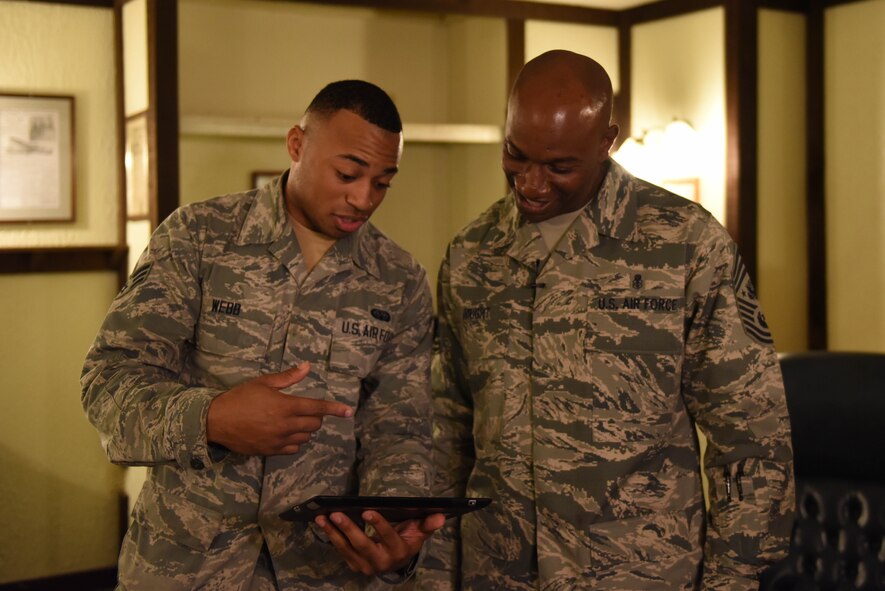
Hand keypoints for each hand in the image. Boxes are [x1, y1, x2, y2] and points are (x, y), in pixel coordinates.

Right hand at [206, 362, 352, 454]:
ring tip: (296, 421)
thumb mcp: (263, 382)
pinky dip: (295, 442)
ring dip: (306, 430)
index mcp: (286, 406)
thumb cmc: (240, 397)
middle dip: (316, 417)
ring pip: (305, 438)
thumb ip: (288, 377)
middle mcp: (286, 425)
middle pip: (314, 424)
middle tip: (307, 409)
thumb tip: (307, 367)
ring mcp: (279, 440)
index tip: (348, 411)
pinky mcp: (270, 451)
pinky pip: (293, 449)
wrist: (216, 421)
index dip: (335, 409)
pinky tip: (287, 434)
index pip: (317, 408)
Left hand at [316, 510, 445, 575]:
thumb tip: (441, 516)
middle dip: (348, 529)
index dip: (378, 525)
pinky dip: (330, 536)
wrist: (396, 562)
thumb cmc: (407, 540)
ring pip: (346, 548)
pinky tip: (322, 523)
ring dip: (333, 532)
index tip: (367, 511)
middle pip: (362, 545)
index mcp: (398, 552)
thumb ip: (427, 524)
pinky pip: (340, 550)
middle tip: (336, 513)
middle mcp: (380, 562)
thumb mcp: (419, 533)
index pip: (387, 537)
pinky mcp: (354, 565)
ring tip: (322, 517)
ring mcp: (365, 565)